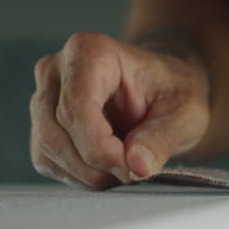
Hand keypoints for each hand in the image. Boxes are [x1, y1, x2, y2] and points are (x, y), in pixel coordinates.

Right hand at [30, 32, 209, 188]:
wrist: (161, 91)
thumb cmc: (172, 92)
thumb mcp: (187, 113)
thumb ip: (163, 138)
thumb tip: (137, 166)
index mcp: (89, 51)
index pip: (75, 109)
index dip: (102, 148)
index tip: (134, 166)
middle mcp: (56, 70)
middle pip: (57, 135)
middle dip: (98, 166)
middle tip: (136, 169)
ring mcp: (42, 99)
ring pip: (49, 152)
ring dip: (90, 174)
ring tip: (126, 165)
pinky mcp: (41, 127)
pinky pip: (49, 162)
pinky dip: (81, 176)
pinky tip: (109, 166)